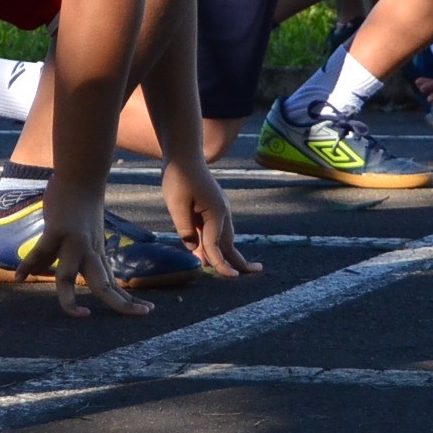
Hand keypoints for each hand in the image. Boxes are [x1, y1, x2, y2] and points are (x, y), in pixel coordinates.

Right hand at [20, 174, 150, 319]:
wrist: (80, 176)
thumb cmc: (79, 205)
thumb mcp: (82, 235)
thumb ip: (63, 255)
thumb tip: (38, 271)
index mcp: (96, 254)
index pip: (112, 284)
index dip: (127, 301)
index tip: (145, 311)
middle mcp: (88, 252)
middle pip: (103, 286)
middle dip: (120, 306)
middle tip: (142, 316)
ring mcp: (72, 242)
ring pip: (69, 278)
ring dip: (71, 300)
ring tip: (79, 314)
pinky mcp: (56, 231)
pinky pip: (39, 253)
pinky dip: (27, 265)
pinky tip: (18, 277)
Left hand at [161, 155, 259, 279]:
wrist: (184, 154)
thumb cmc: (179, 177)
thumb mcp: (177, 205)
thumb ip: (185, 229)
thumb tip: (194, 248)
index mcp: (216, 212)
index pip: (216, 245)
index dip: (220, 263)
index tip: (231, 278)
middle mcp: (222, 211)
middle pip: (229, 242)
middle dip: (239, 260)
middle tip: (255, 273)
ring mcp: (219, 207)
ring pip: (224, 236)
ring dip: (228, 252)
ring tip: (238, 268)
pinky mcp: (213, 205)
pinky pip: (217, 228)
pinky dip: (218, 241)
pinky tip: (211, 249)